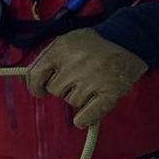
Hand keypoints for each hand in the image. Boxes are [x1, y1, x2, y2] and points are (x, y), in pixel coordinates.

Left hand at [27, 29, 147, 128]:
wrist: (129, 39)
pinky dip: (85, 118)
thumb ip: (47, 60)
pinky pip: (86, 117)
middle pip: (55, 90)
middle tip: (80, 76)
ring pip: (72, 101)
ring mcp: (92, 80)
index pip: (35, 76)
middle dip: (64, 87)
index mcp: (61, 50)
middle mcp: (75, 65)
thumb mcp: (66, 42)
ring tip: (94, 81)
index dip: (36, 86)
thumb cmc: (93, 44)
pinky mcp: (109, 94)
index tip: (41, 90)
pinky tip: (86, 116)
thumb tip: (28, 80)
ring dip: (80, 96)